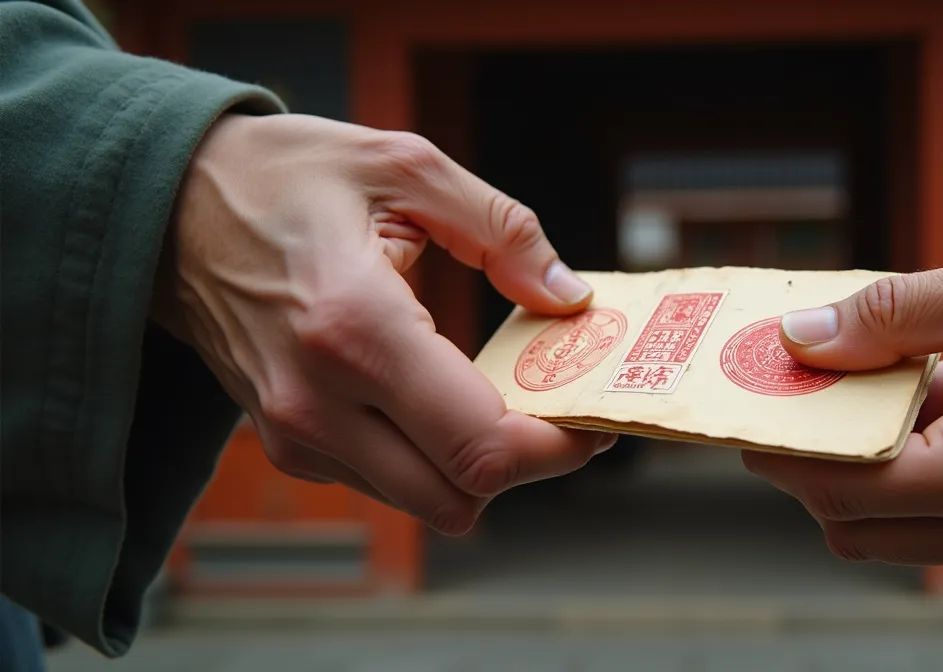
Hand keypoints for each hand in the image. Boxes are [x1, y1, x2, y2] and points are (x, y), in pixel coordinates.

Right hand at [153, 114, 615, 534]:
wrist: (167, 207)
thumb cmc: (285, 178)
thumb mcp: (404, 168)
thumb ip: (503, 232)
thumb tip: (569, 297)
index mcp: (355, 329)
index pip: (480, 445)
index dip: (558, 447)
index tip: (594, 418)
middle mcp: (318, 403)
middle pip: (461, 499)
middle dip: (526, 465)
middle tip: (559, 407)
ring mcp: (296, 434)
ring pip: (426, 502)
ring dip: (479, 464)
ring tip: (505, 396)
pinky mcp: (287, 444)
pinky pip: (386, 482)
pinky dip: (431, 457)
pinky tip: (442, 395)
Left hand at [742, 216, 942, 586]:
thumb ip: (892, 317)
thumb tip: (804, 341)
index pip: (845, 486)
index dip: (781, 448)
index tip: (746, 408)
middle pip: (862, 523)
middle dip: (817, 462)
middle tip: (800, 390)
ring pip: (906, 526)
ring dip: (872, 464)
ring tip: (874, 380)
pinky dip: (926, 468)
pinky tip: (932, 396)